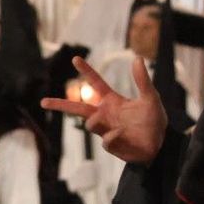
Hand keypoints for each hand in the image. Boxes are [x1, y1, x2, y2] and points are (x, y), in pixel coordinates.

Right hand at [41, 56, 166, 164]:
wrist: (160, 144)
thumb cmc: (154, 120)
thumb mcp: (151, 98)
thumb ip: (142, 80)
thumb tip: (137, 58)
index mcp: (112, 100)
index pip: (96, 83)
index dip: (86, 70)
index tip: (75, 58)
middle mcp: (105, 114)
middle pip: (77, 108)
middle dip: (59, 105)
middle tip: (42, 102)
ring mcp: (105, 130)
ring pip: (89, 123)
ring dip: (96, 121)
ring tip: (117, 126)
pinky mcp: (110, 145)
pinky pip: (104, 140)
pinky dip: (113, 136)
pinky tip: (123, 134)